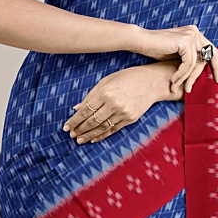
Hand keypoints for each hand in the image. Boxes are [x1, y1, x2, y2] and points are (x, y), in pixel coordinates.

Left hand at [63, 62, 181, 143]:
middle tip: (71, 135)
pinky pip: (113, 130)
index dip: (74, 120)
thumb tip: (76, 109)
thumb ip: (91, 95)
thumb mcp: (106, 81)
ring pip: (101, 128)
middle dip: (79, 129)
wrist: (151, 82)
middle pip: (91, 121)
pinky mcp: (130, 119)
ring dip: (89, 135)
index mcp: (105, 92)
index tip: (66, 127)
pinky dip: (102, 135)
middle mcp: (113, 104)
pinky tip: (94, 139)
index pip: (85, 110)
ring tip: (79, 140)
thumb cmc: (126, 78)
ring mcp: (123, 113)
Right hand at [132, 24, 217, 93]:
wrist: (141, 41)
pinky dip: (180, 74)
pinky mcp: (184, 41)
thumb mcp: (178, 54)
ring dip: (185, 78)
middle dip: (214, 71)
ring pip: (195, 63)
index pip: (212, 50)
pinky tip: (173, 80)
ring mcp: (190, 35)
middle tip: (216, 83)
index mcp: (195, 34)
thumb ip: (190, 58)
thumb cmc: (156, 49)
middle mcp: (195, 32)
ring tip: (176, 87)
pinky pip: (187, 64)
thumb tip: (202, 72)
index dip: (217, 65)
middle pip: (210, 55)